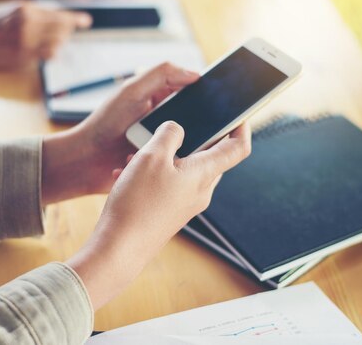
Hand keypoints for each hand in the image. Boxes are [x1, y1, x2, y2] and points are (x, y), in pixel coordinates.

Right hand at [0, 0, 90, 70]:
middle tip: (72, 33)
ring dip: (61, 43)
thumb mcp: (8, 9)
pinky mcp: (25, 56)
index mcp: (25, 7)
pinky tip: (49, 52)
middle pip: (62, 27)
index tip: (85, 20)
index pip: (58, 12)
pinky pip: (50, 54)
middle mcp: (29, 23)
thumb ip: (30, 11)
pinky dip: (54, 53)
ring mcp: (28, 41)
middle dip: (69, 31)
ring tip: (57, 42)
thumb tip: (52, 16)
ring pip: (59, 42)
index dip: (75, 18)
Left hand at [41, 63, 199, 204]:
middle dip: (199, 124)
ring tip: (171, 147)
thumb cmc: (104, 123)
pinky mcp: (161, 162)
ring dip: (182, 146)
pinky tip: (165, 163)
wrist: (85, 161)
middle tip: (196, 129)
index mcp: (160, 97)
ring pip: (191, 142)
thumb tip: (195, 74)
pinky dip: (172, 161)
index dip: (207, 93)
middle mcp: (165, 118)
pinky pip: (178, 162)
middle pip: (197, 118)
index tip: (220, 97)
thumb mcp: (132, 91)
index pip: (192, 90)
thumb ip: (161, 75)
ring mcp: (164, 141)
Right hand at [68, 120, 251, 308]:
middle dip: (189, 138)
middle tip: (168, 129)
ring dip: (162, 156)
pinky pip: (168, 184)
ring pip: (183, 169)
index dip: (241, 128)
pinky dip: (151, 173)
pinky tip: (127, 173)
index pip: (237, 148)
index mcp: (203, 175)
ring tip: (136, 154)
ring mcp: (185, 204)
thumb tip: (177, 128)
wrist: (119, 247)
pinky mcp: (169, 212)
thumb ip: (169, 134)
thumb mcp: (152, 156)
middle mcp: (200, 191)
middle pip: (208, 156)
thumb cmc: (137, 203)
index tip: (236, 114)